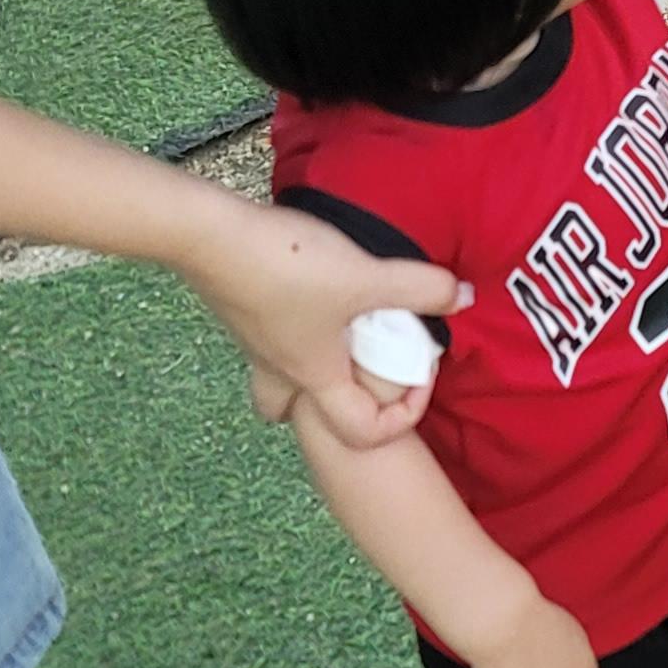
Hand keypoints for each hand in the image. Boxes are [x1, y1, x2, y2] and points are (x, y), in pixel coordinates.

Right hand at [180, 199, 468, 447]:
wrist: (205, 234)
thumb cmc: (286, 268)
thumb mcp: (366, 277)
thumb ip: (419, 288)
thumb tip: (462, 296)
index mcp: (315, 378)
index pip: (362, 433)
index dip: (403, 415)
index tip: (420, 372)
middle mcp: (280, 369)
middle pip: (300, 415)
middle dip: (336, 402)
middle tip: (365, 362)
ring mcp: (255, 341)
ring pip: (283, 375)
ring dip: (314, 360)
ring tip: (342, 321)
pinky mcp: (242, 308)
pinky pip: (273, 336)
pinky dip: (297, 325)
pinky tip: (314, 284)